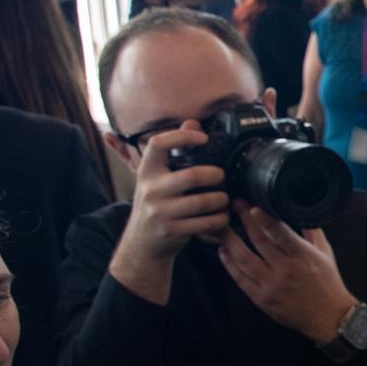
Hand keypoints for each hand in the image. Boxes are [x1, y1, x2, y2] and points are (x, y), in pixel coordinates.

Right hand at [113, 124, 231, 272]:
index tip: (202, 137)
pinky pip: (206, 223)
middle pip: (192, 176)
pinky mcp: (173, 230)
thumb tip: (192, 122)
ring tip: (223, 198)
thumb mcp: (156, 178)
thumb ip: (173, 151)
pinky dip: (220, 219)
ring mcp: (161, 212)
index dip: (182, 136)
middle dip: (216, 175)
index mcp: (147, 172)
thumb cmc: (156, 204)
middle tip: (220, 177)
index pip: (157, 144)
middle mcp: (151, 190)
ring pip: (204, 202)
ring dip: (221, 200)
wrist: (142, 243)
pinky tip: (221, 216)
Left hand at [216, 202, 357, 342]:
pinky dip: (229, 264)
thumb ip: (312, 233)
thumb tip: (301, 213)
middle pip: (258, 241)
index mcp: (303, 257)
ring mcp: (271, 285)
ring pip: (243, 259)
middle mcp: (285, 270)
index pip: (280, 233)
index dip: (264, 218)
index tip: (252, 206)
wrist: (328, 317)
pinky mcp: (261, 299)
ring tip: (222, 227)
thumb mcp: (326, 254)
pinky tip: (223, 251)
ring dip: (230, 241)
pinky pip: (240, 278)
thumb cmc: (328, 283)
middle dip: (244, 220)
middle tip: (235, 206)